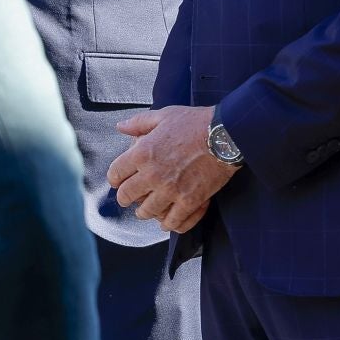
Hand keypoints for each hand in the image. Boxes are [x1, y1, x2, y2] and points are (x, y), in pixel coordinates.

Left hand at [107, 105, 237, 232]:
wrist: (225, 135)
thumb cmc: (194, 122)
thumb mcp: (163, 115)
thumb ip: (139, 123)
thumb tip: (120, 127)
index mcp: (142, 152)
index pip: (116, 174)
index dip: (115, 179)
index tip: (119, 181)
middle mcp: (152, 174)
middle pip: (126, 196)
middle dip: (125, 198)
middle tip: (129, 199)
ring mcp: (171, 190)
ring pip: (147, 212)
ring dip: (145, 212)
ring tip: (148, 211)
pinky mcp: (189, 201)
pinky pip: (173, 222)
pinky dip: (168, 224)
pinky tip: (167, 222)